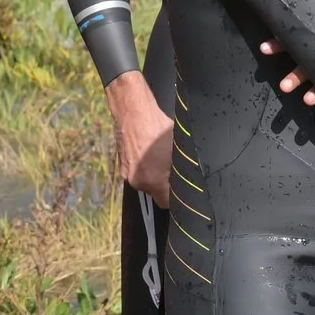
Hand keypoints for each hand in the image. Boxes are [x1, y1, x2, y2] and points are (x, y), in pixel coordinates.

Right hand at [105, 72, 173, 205]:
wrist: (134, 112)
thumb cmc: (158, 128)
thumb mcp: (179, 148)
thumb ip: (184, 169)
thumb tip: (193, 178)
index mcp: (154, 182)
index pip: (167, 203)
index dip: (177, 198)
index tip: (183, 189)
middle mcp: (138, 182)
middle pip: (156, 193)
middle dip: (165, 184)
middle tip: (174, 170)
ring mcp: (127, 173)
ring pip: (147, 181)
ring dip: (154, 175)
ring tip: (161, 158)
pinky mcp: (122, 164)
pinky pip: (138, 172)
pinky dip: (145, 167)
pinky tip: (150, 153)